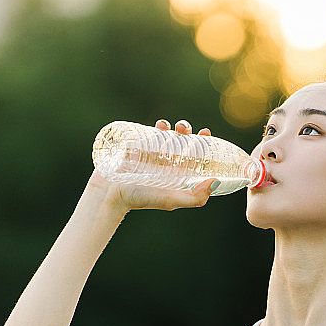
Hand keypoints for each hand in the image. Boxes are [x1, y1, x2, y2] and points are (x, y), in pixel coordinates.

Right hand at [88, 119, 218, 212]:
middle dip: (186, 131)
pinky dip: (157, 127)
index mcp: (177, 176)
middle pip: (181, 143)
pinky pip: (148, 133)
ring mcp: (151, 156)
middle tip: (184, 128)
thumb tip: (216, 182)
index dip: (203, 144)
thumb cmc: (140, 199)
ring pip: (166, 136)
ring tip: (169, 125)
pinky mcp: (137, 149)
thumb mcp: (171, 200)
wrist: (108, 194)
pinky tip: (160, 124)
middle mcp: (166, 165)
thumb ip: (194, 198)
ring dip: (172, 127)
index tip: (205, 132)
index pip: (195, 157)